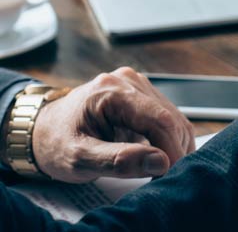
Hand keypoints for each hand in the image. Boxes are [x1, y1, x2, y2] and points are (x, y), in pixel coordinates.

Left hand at [32, 67, 194, 182]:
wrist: (43, 130)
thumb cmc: (56, 143)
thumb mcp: (78, 159)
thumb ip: (118, 160)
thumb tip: (159, 162)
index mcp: (111, 90)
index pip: (159, 119)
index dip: (171, 149)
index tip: (169, 174)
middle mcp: (128, 81)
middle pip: (170, 118)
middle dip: (172, 150)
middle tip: (161, 177)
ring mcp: (137, 85)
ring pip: (174, 118)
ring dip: (172, 146)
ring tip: (156, 169)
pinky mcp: (142, 94)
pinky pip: (168, 118)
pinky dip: (168, 140)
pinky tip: (155, 156)